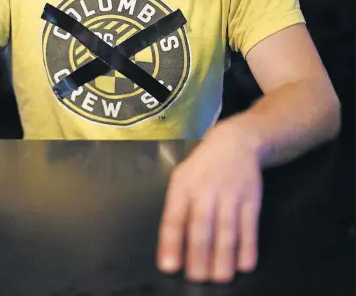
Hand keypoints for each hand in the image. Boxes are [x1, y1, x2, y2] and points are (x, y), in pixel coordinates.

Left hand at [156, 123, 262, 282]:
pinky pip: (250, 226)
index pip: (174, 218)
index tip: (169, 266)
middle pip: (201, 227)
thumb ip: (175, 209)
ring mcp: (230, 194)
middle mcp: (206, 190)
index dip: (171, 244)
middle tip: (196, 279)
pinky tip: (244, 264)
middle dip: (198, 255)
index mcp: (182, 186)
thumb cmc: (202, 167)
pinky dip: (248, 246)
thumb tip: (169, 246)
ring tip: (220, 277)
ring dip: (223, 256)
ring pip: (226, 229)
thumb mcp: (181, 179)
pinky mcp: (251, 199)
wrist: (236, 141)